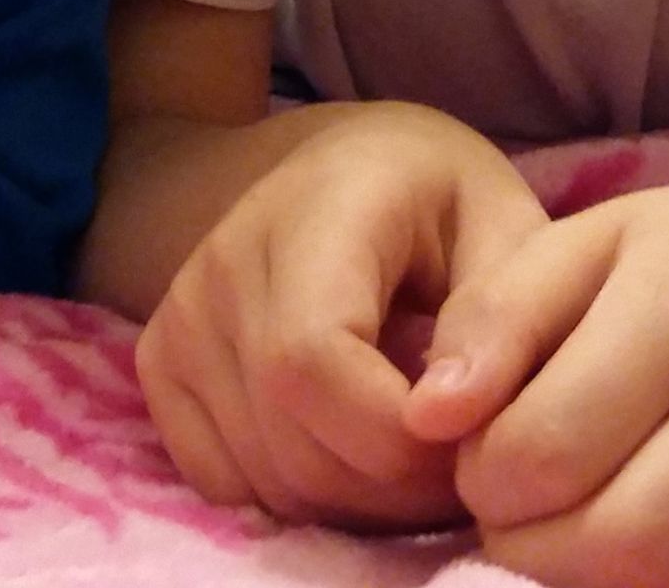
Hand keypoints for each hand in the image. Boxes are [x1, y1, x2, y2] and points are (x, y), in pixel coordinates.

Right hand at [136, 102, 545, 529]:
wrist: (347, 169)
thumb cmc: (442, 203)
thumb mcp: (507, 229)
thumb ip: (500, 321)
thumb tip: (449, 418)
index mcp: (319, 207)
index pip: (311, 360)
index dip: (395, 438)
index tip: (465, 436)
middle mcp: (227, 256)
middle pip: (289, 437)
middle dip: (389, 484)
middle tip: (452, 456)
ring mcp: (182, 310)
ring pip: (261, 473)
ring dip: (352, 499)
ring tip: (409, 444)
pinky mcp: (160, 359)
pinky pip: (220, 482)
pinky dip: (293, 495)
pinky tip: (343, 443)